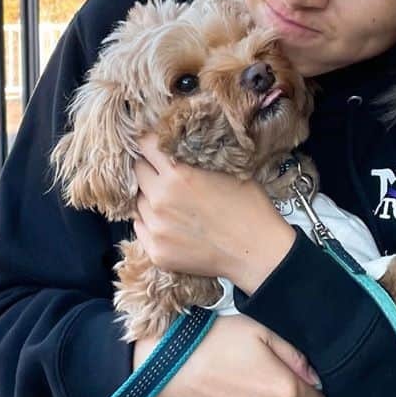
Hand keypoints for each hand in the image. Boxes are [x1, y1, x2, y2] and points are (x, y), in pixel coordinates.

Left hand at [133, 134, 295, 292]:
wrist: (257, 252)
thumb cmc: (249, 208)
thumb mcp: (227, 171)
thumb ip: (194, 160)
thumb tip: (175, 149)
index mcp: (178, 175)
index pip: (145, 145)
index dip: (152, 143)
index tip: (156, 147)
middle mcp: (161, 199)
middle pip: (138, 172)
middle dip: (150, 170)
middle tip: (165, 175)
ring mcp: (156, 228)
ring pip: (138, 202)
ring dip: (149, 198)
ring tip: (171, 203)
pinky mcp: (156, 251)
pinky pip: (141, 228)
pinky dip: (150, 223)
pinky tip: (170, 224)